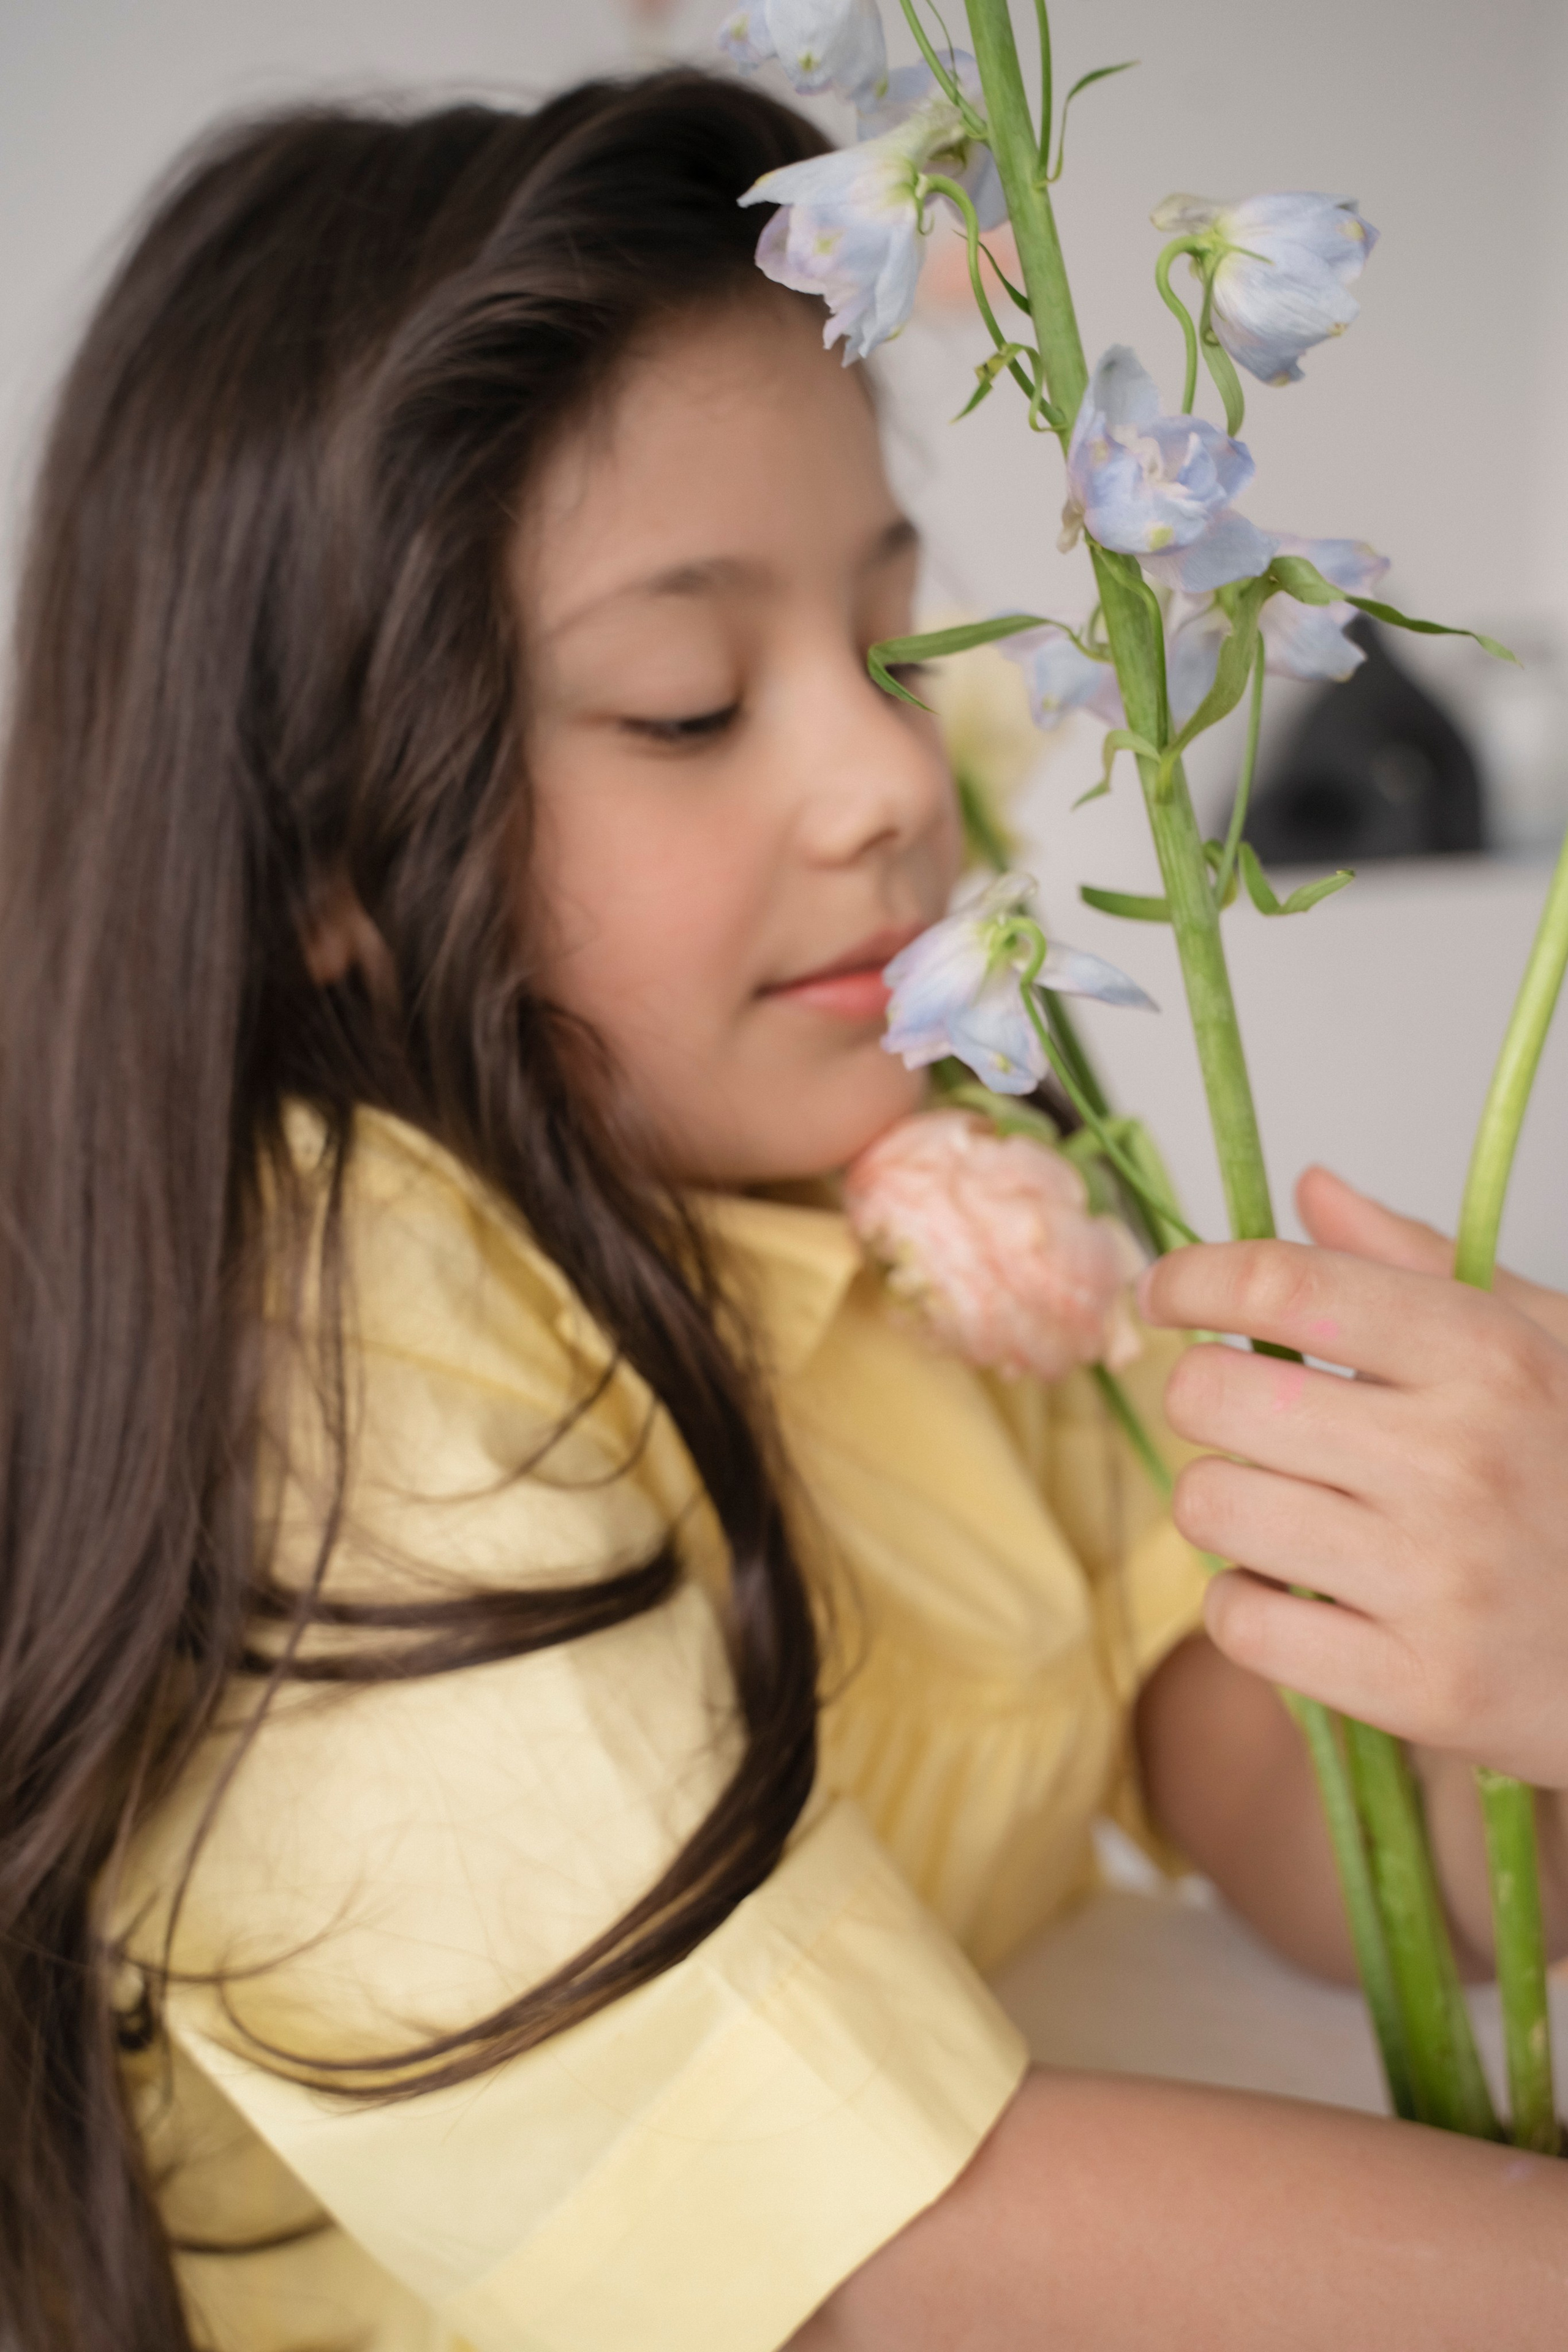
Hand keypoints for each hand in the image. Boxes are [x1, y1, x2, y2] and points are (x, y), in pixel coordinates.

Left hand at [1138, 1166, 1567, 1789]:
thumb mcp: (1539, 1347)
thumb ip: (1418, 1264)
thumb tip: (1310, 1188)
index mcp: (1486, 1357)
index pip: (1285, 1285)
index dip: (1194, 1278)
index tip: (1165, 1292)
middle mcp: (1458, 1460)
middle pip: (1215, 1393)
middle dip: (1202, 1397)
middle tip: (1238, 1416)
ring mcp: (1437, 1580)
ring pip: (1210, 1505)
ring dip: (1220, 1504)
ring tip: (1279, 1508)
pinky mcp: (1417, 1686)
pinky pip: (1239, 1621)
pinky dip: (1244, 1605)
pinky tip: (1297, 1592)